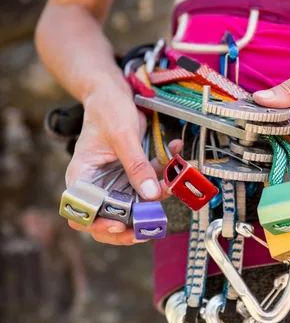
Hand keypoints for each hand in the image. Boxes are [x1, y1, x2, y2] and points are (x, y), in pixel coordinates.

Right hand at [66, 86, 181, 244]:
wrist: (114, 92)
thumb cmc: (107, 109)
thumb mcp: (122, 135)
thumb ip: (136, 165)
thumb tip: (150, 194)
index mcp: (82, 177)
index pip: (82, 213)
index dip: (97, 225)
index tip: (119, 224)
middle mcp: (97, 185)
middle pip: (106, 219)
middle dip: (128, 228)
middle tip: (147, 230)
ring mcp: (115, 182)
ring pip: (132, 209)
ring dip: (152, 206)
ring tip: (169, 189)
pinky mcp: (133, 176)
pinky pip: (148, 188)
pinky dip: (164, 181)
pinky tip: (174, 159)